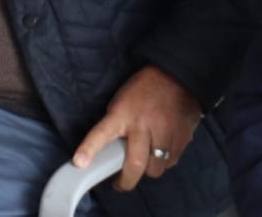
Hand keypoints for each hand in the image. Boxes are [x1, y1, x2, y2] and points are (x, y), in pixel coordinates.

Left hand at [73, 65, 201, 190]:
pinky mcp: (182, 140)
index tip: (79, 163)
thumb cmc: (143, 89)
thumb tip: (111, 148)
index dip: (89, 149)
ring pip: (155, 168)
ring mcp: (164, 135)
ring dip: (148, 169)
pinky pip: (170, 162)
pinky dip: (164, 161)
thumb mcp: (121, 101)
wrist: (177, 77)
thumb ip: (117, 124)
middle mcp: (142, 126)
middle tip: (120, 183)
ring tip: (144, 162)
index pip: (102, 133)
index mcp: (122, 114)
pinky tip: (161, 151)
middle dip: (126, 180)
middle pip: (134, 164)